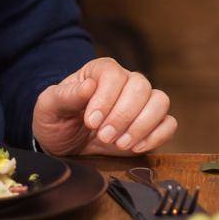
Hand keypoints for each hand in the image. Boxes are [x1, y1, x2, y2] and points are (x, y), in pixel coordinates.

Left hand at [33, 57, 177, 156]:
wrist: (64, 143)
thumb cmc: (56, 120)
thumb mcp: (49, 107)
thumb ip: (65, 96)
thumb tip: (88, 86)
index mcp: (101, 71)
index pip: (114, 75)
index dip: (105, 99)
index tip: (91, 122)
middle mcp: (126, 82)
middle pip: (141, 87)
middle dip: (123, 116)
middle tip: (104, 137)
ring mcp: (141, 103)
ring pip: (160, 102)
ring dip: (142, 125)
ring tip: (120, 144)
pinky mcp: (152, 125)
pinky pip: (169, 123)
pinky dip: (157, 136)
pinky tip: (135, 147)